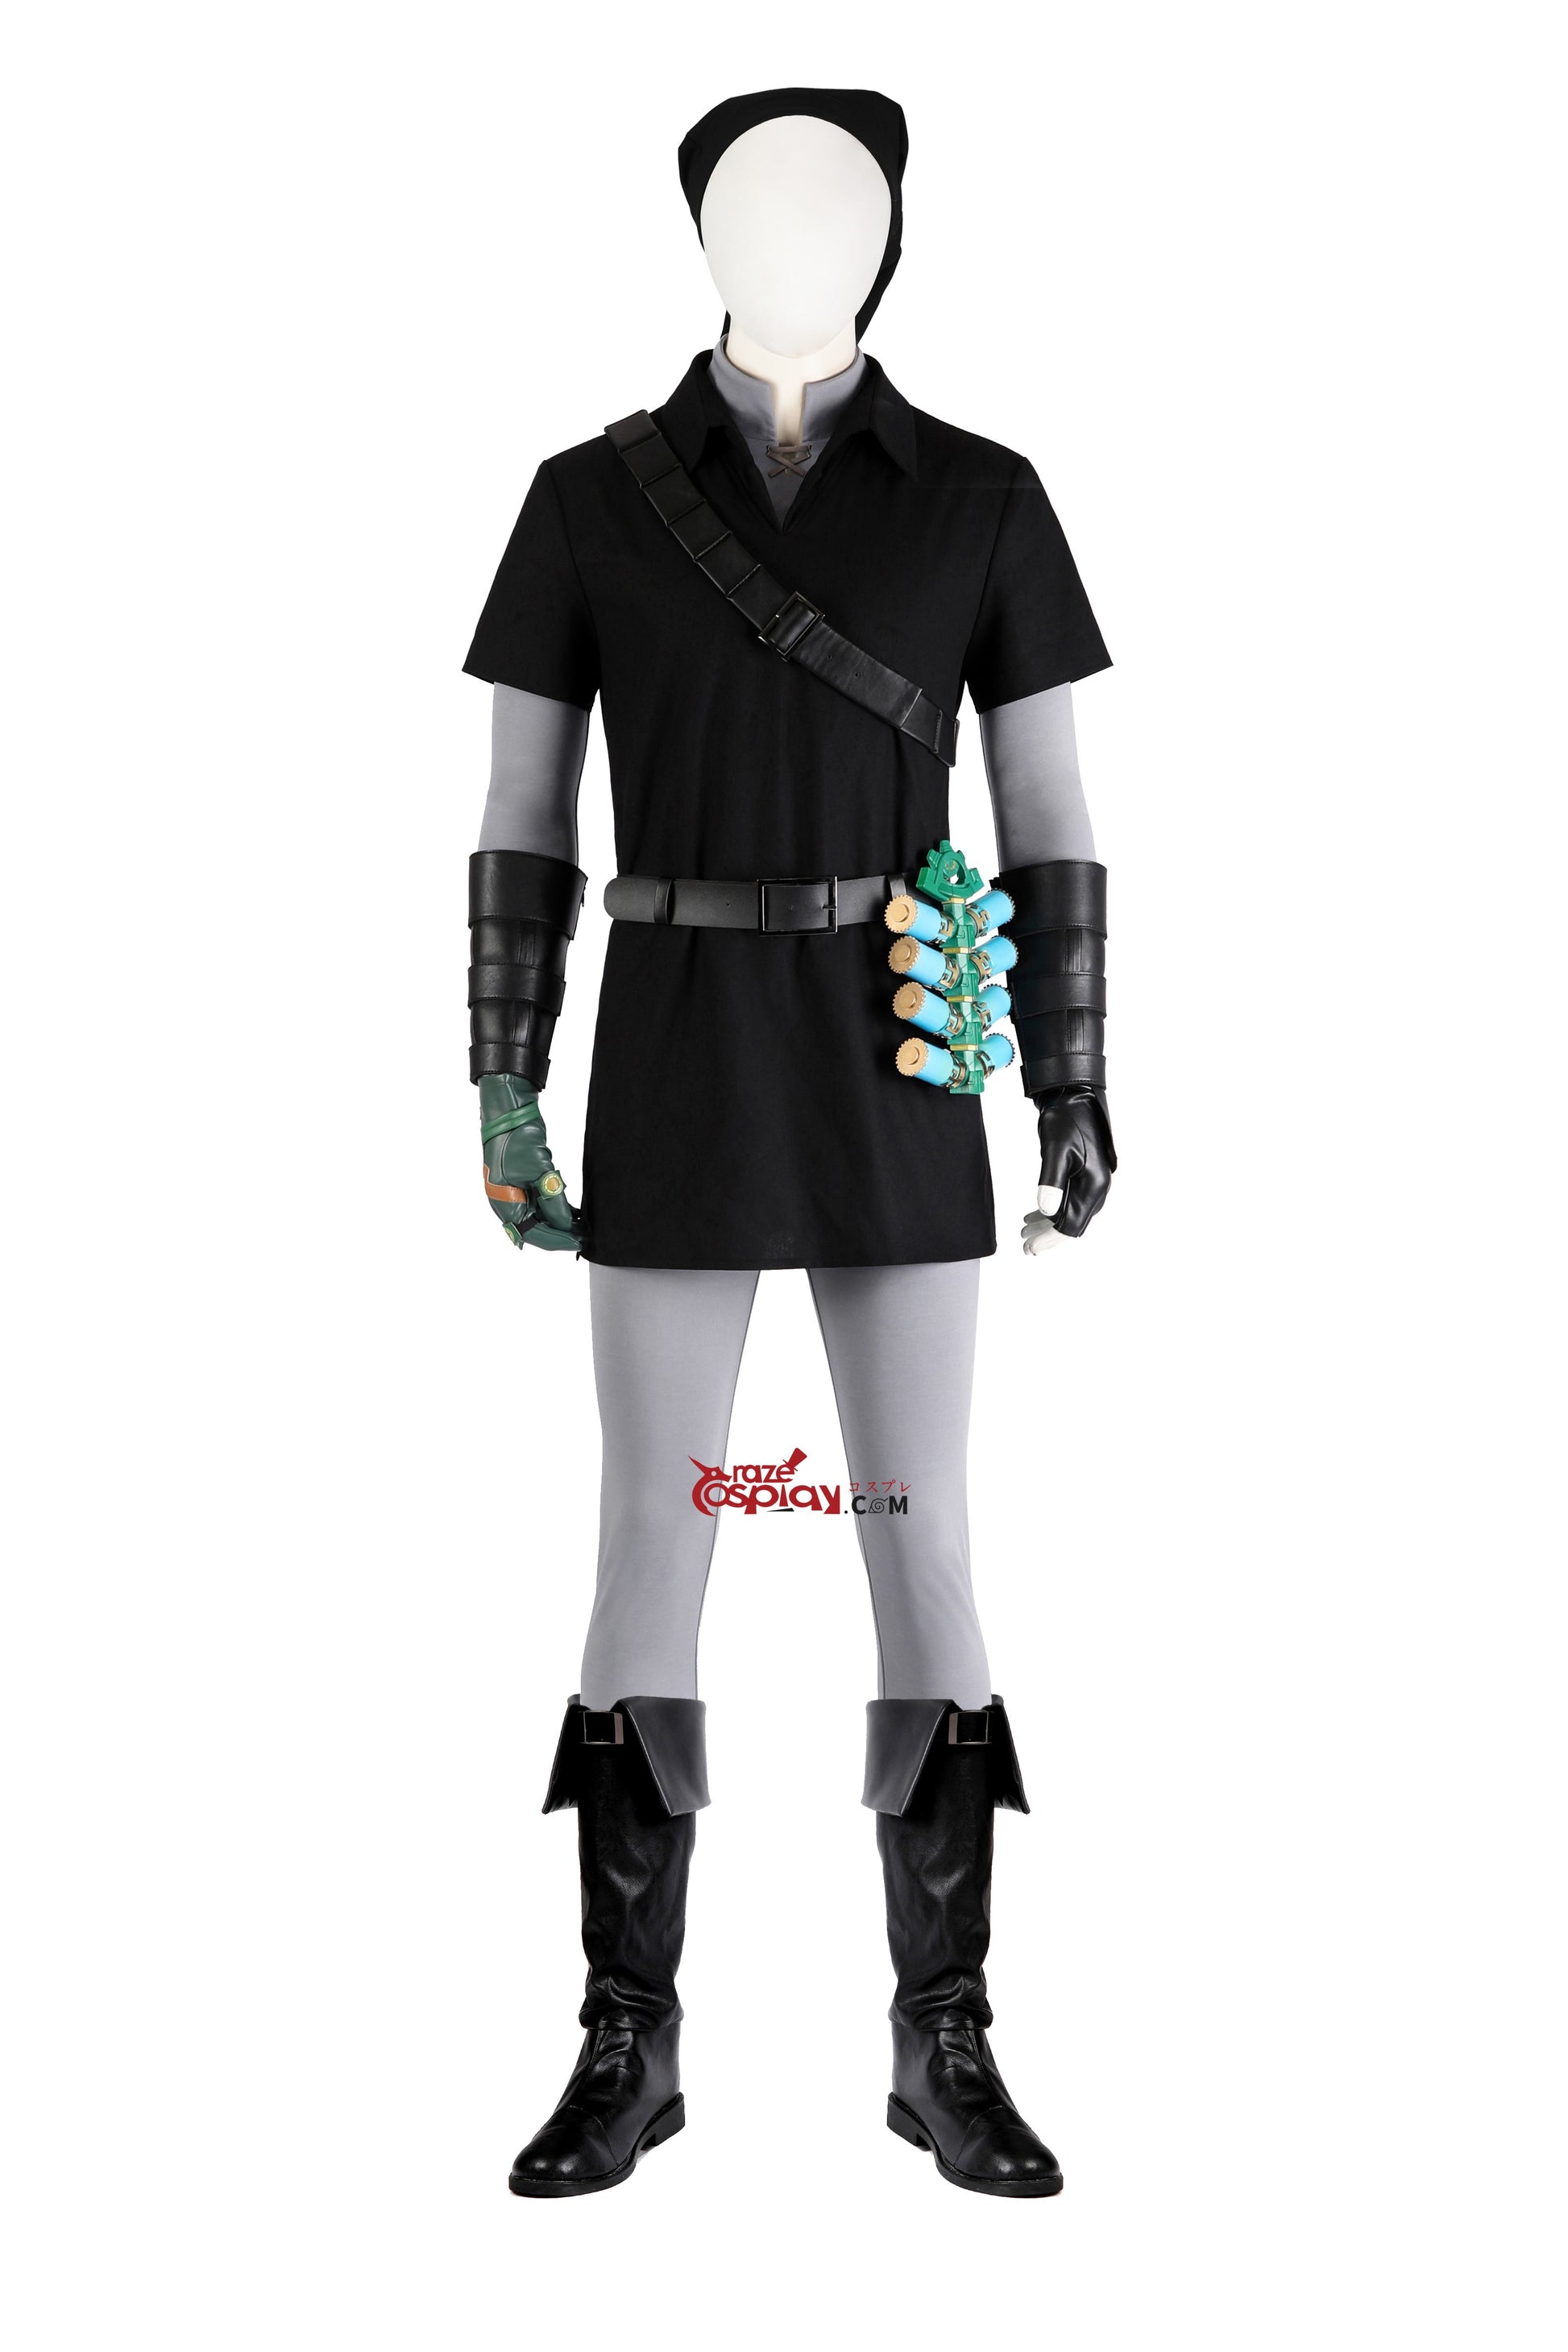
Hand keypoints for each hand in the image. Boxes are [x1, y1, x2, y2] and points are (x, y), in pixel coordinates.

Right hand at [478, 1075, 580, 1252]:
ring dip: (560, 1223)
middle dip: (561, 1234)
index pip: (533, 1233)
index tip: (579, 1243)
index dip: (557, 1241)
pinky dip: (557, 1209)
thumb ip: (553, 1200)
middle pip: (536, 1229)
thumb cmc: (516, 1138)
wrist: (508, 1111)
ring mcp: (514, 1194)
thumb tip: (566, 1224)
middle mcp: (506, 1203)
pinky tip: (575, 1214)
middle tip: (585, 1237)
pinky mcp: (523, 1184)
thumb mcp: (539, 1170)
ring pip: (539, 1218)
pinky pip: (540, 1204)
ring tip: (584, 1227)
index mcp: (503, 1204)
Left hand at [1021, 1086, 1115, 1254]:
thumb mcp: (1055, 1149)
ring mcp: (1093, 1181)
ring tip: (1025, 1230)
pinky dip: (1053, 1210)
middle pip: (1074, 1223)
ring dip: (1049, 1224)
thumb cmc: (1065, 1119)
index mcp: (1094, 1185)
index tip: (1030, 1248)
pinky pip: (1071, 1201)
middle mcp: (1098, 1187)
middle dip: (1048, 1236)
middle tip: (1024, 1244)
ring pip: (1072, 1213)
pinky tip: (1036, 1213)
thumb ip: (1051, 1182)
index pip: (1072, 1224)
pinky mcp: (1086, 1174)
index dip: (1050, 1239)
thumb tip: (1046, 1212)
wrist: (1074, 1095)